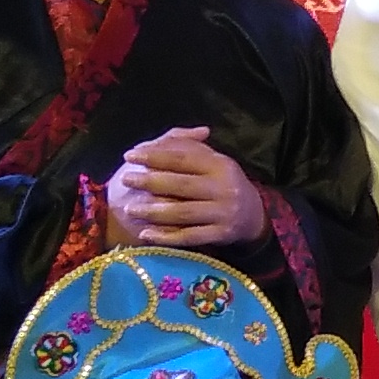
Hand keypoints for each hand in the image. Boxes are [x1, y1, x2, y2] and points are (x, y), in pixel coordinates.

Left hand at [106, 125, 265, 246]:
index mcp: (221, 165)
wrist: (253, 217)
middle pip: (181, 185)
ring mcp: (223, 213)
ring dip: (153, 212)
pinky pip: (189, 237)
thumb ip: (186, 147)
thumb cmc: (222, 184)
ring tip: (130, 208)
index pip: (183, 158)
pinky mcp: (221, 235)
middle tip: (125, 179)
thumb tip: (159, 141)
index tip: (129, 155)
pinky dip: (165, 237)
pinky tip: (146, 234)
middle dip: (150, 181)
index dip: (155, 156)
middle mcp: (224, 188)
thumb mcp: (212, 161)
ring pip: (182, 213)